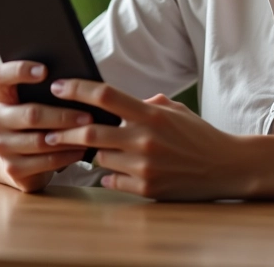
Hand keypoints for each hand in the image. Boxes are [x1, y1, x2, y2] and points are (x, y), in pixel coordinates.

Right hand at [0, 61, 93, 192]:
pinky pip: (44, 161)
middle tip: (89, 116)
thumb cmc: (34, 117)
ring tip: (90, 132)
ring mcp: (2, 146)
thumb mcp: (35, 100)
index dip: (20, 70)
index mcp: (2, 95)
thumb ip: (48, 88)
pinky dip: (66, 155)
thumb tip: (79, 80)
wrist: (14, 156)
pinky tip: (82, 149)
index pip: (0, 75)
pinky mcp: (12, 168)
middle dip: (63, 115)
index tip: (45, 70)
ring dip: (69, 137)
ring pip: (41, 141)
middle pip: (31, 114)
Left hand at [42, 80, 248, 199]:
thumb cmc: (200, 135)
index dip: (78, 89)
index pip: (107, 95)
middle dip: (63, 129)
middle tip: (48, 128)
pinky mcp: (146, 188)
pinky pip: (111, 180)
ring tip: (91, 148)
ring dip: (92, 153)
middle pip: (91, 130)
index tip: (58, 85)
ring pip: (99, 157)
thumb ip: (149, 104)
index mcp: (152, 113)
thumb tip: (124, 103)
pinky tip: (116, 170)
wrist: (225, 166)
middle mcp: (145, 138)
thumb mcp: (177, 111)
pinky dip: (109, 174)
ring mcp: (144, 165)